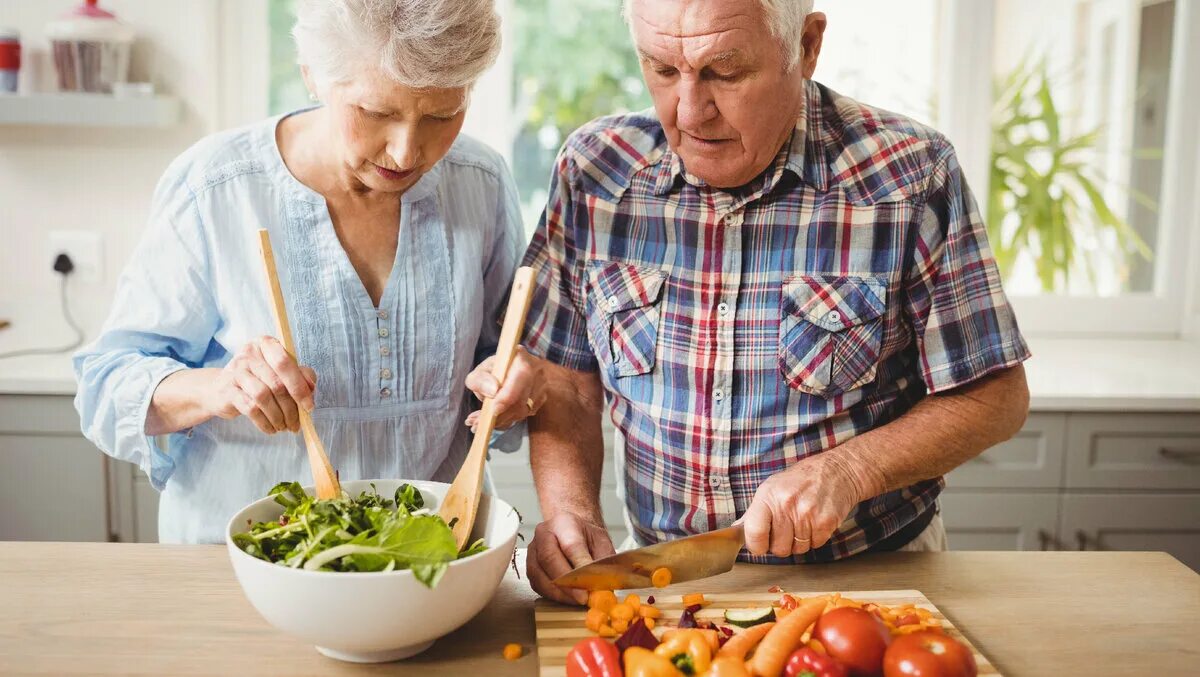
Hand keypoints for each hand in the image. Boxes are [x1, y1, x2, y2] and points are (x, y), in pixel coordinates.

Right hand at [203, 336, 316, 434]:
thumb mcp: (279, 372)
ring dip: (278, 417)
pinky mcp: (227, 390)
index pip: (285, 363)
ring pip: (263, 397)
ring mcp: (235, 371)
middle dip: (291, 408)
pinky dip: (264, 422)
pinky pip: (250, 409)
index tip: (309, 406)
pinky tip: (271, 428)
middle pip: (277, 383)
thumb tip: (311, 386)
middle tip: (296, 423)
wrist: (220, 388)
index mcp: (266, 344)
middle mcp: (249, 354)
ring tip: (283, 427)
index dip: (300, 387)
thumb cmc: (257, 378)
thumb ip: (299, 374)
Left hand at [464, 347, 546, 430]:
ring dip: (501, 419)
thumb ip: (480, 380)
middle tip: (477, 423)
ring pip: (522, 410)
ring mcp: (541, 385)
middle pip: (521, 398)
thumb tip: (493, 390)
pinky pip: (524, 415)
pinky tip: (495, 419)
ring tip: (480, 422)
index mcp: (520, 356)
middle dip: (499, 414)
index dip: (509, 395)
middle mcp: (536, 369)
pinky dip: (507, 420)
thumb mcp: (478, 373)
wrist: (505, 375)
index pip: (521, 375)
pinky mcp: (541, 399)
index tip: (494, 410)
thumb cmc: (491, 373)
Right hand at [527, 513, 615, 604]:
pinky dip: (552, 595)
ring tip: (577, 601)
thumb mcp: (602, 542)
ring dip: (559, 592)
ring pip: (539, 574)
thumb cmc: (586, 537)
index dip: (579, 566)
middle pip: (549, 559)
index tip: (590, 584)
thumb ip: (603, 561)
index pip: (570, 545)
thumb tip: (602, 584)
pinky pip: (537, 584)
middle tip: (583, 598)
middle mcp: (543, 534)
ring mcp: (533, 550)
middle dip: (566, 583)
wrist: (571, 531)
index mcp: (564, 523)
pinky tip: (567, 599)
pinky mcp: (530, 567)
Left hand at [741, 453, 864, 557]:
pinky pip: (815, 545)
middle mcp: (787, 505)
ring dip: (799, 542)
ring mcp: (808, 514)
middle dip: (781, 545)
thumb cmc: (800, 480)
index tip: (759, 546)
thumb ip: (753, 513)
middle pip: (778, 548)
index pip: (754, 532)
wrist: (836, 470)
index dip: (756, 545)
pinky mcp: (826, 522)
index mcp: (768, 496)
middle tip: (786, 530)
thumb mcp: (771, 488)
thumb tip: (735, 532)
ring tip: (802, 522)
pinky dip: (814, 539)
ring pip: (797, 550)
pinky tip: (815, 522)